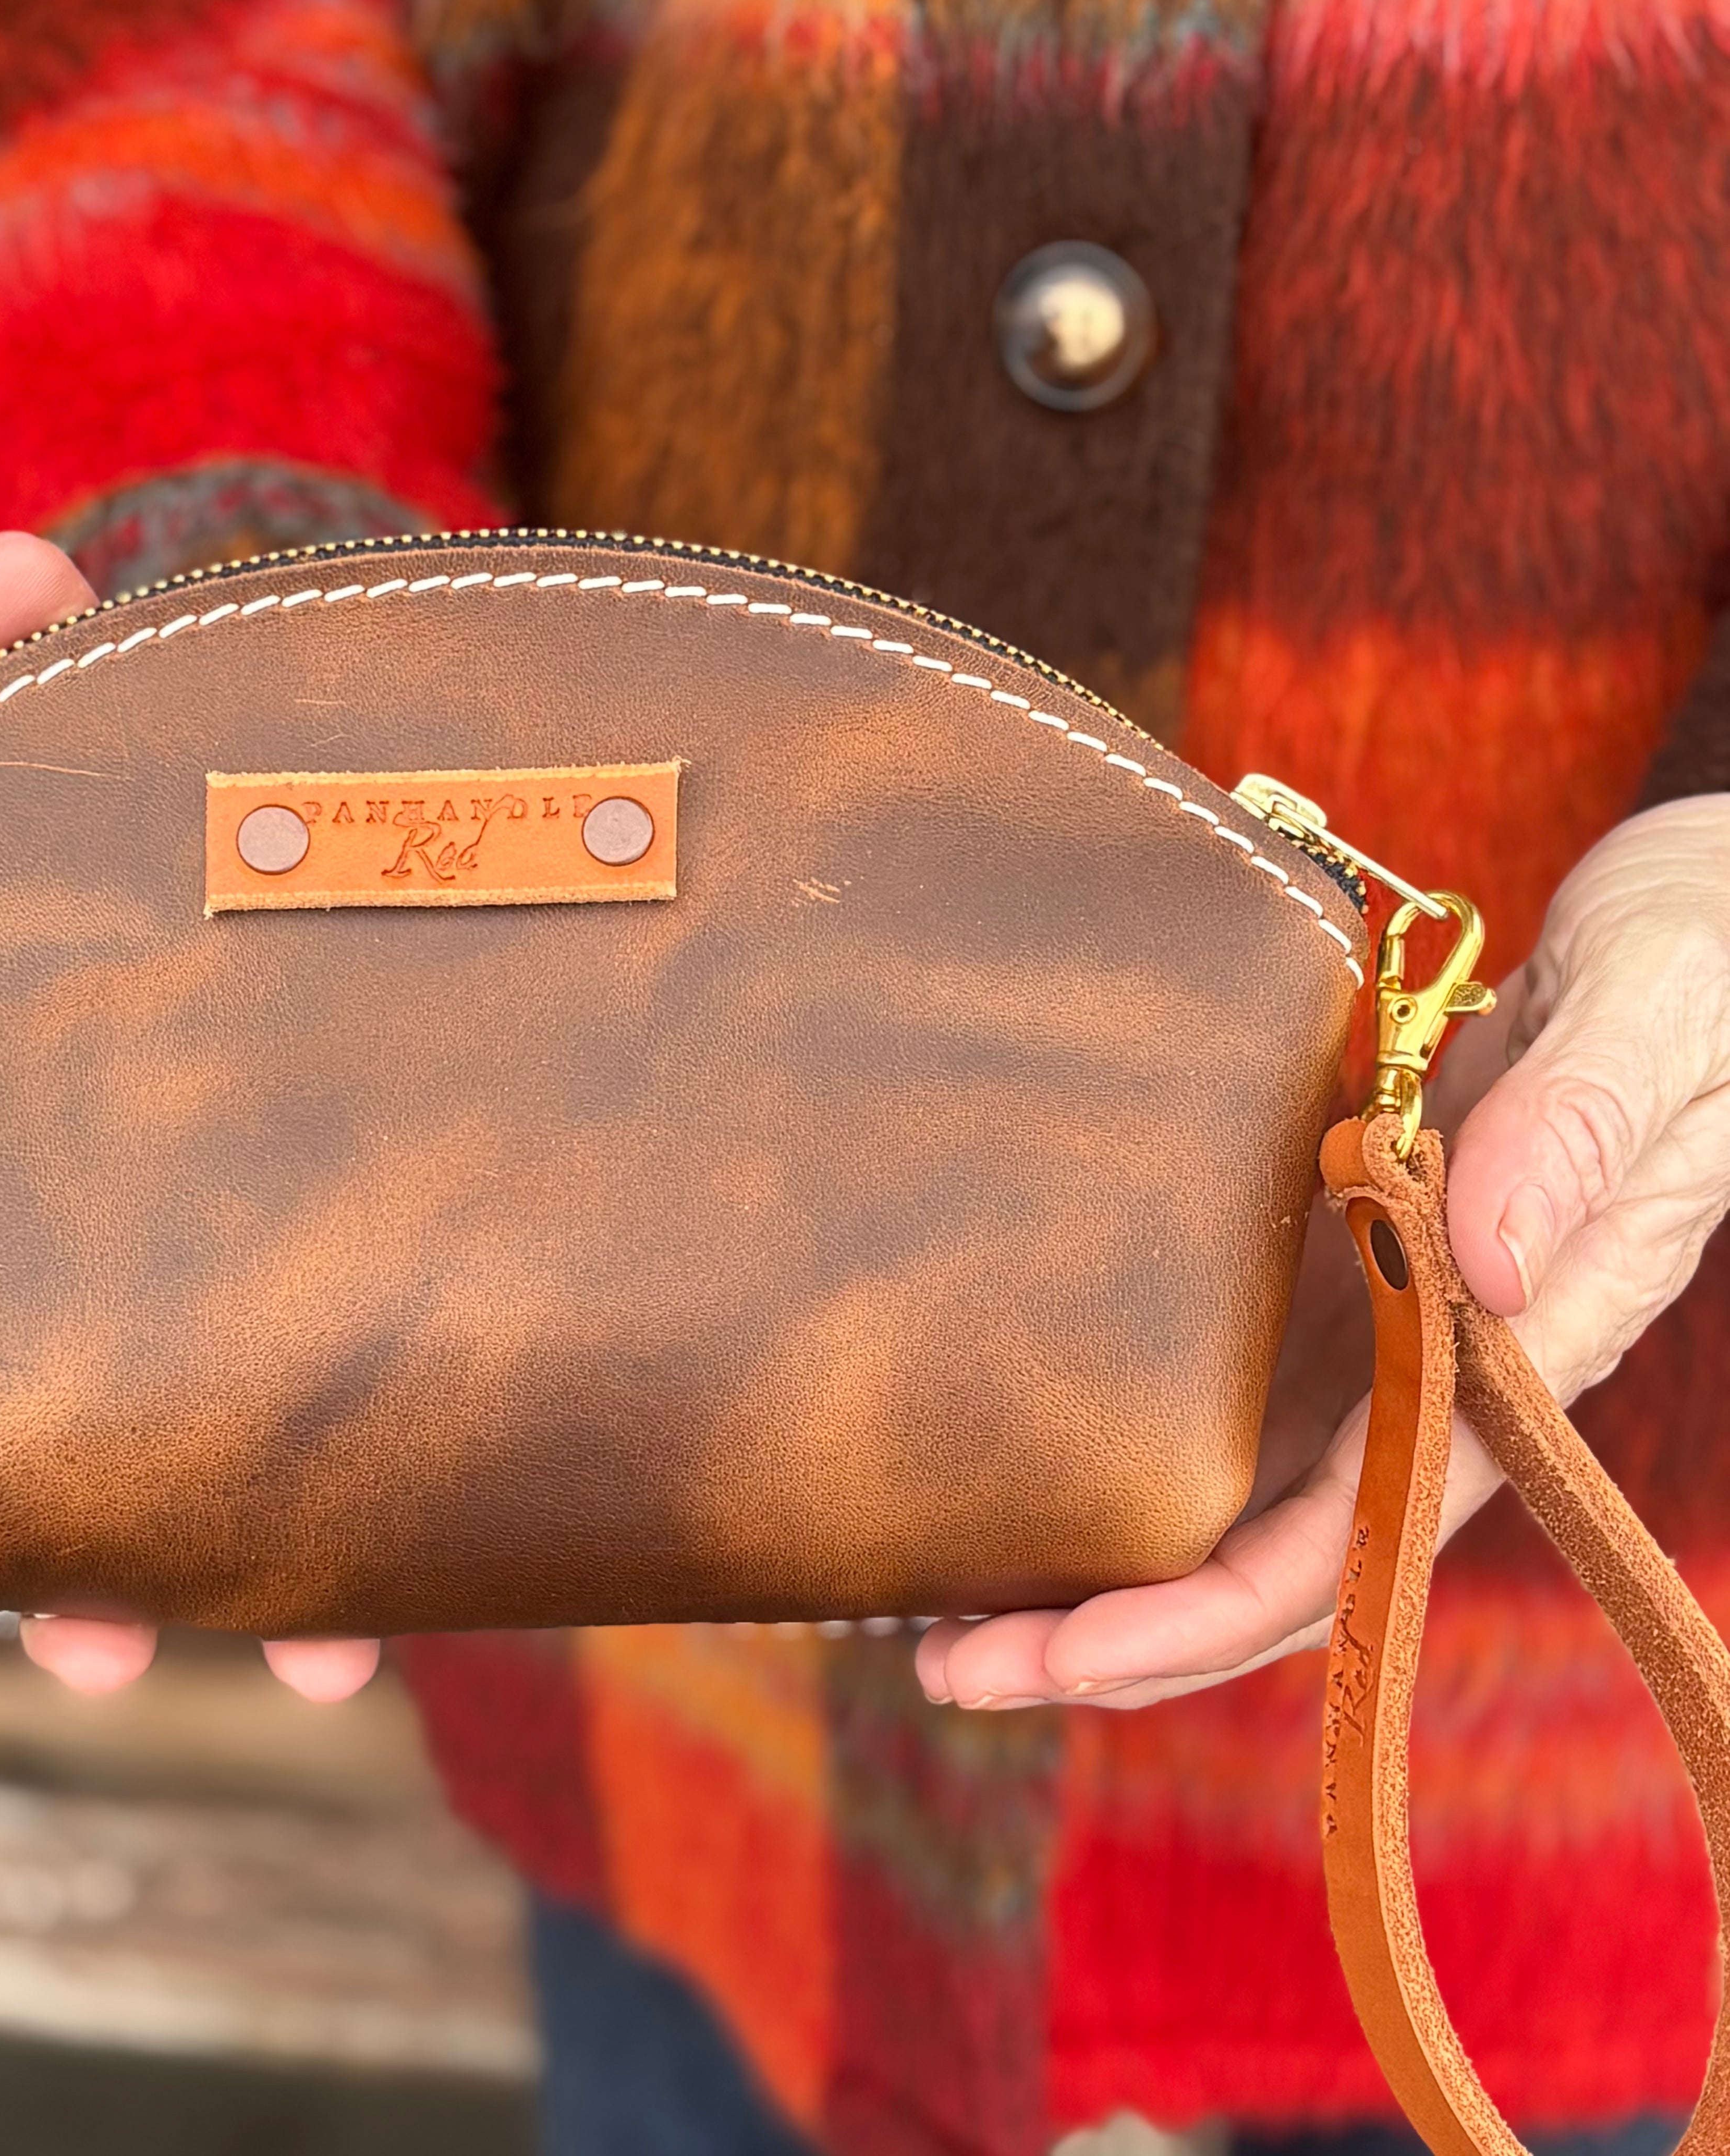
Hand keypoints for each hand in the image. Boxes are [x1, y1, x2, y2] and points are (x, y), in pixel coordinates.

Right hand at [0, 531, 382, 1704]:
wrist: (467, 827)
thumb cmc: (269, 793)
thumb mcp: (161, 741)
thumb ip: (66, 681)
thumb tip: (12, 568)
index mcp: (48, 1129)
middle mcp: (144, 1213)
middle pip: (76, 1424)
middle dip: (68, 1564)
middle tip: (84, 1656)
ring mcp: (278, 1257)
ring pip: (227, 1458)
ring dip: (227, 1581)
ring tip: (296, 1661)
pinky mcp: (413, 1283)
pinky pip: (375, 1441)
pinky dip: (368, 1545)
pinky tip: (377, 1620)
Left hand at [918, 795, 1729, 1711]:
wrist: (1701, 928)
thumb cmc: (1706, 966)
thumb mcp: (1654, 1022)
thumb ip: (1578, 1134)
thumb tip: (1489, 1270)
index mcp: (1529, 1355)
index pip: (1359, 1537)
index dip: (1212, 1612)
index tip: (1075, 1655)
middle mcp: (1445, 1372)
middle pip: (1273, 1558)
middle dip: (1118, 1632)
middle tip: (949, 1667)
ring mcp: (1383, 1327)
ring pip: (1236, 1494)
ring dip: (1100, 1561)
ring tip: (942, 1604)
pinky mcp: (1342, 1263)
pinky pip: (1230, 1385)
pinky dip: (1127, 1438)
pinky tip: (1022, 1451)